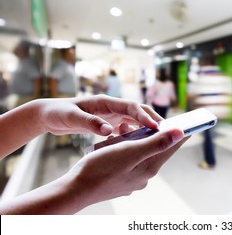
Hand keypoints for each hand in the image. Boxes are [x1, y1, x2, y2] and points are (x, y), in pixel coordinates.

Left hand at [37, 95, 161, 135]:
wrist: (50, 115)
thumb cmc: (59, 113)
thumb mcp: (72, 118)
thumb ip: (90, 123)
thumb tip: (109, 130)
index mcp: (106, 103)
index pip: (132, 107)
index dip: (145, 116)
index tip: (156, 127)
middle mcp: (112, 107)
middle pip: (138, 112)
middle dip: (152, 120)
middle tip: (166, 132)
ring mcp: (111, 115)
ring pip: (134, 121)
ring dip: (145, 129)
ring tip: (155, 140)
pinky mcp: (108, 123)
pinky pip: (126, 128)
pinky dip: (132, 135)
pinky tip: (133, 145)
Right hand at [65, 127, 188, 208]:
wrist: (75, 190)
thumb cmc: (100, 168)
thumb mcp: (130, 152)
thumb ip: (156, 143)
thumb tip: (180, 134)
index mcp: (149, 167)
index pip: (171, 146)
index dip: (180, 133)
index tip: (190, 122)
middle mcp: (144, 175)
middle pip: (156, 149)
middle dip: (153, 134)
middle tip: (151, 121)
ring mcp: (132, 179)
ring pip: (140, 153)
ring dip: (136, 140)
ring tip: (124, 130)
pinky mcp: (120, 179)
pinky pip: (128, 160)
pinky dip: (125, 149)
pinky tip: (114, 143)